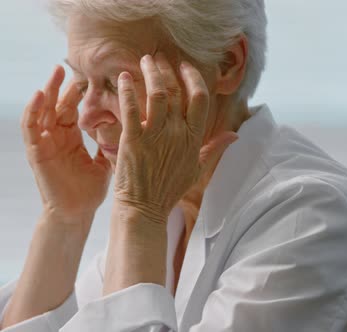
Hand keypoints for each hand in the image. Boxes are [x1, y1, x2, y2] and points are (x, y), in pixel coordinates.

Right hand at [22, 66, 111, 224]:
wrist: (76, 214)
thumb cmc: (90, 191)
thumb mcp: (106, 162)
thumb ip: (112, 144)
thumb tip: (134, 128)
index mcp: (72, 138)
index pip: (76, 108)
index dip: (83, 93)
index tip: (96, 75)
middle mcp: (57, 137)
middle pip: (59, 104)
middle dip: (66, 85)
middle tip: (75, 65)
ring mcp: (45, 143)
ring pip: (43, 110)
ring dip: (47, 90)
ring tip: (56, 71)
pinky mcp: (36, 152)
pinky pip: (30, 127)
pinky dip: (33, 110)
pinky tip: (39, 95)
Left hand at [113, 54, 237, 222]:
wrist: (144, 209)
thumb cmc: (169, 190)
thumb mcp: (198, 169)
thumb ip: (215, 148)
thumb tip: (235, 135)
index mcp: (193, 139)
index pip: (200, 99)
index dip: (194, 78)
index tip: (185, 67)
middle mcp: (177, 133)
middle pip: (176, 92)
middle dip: (168, 70)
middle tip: (159, 58)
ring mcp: (156, 136)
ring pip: (157, 94)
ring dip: (151, 73)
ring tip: (145, 61)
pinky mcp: (133, 140)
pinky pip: (131, 108)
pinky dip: (128, 90)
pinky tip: (125, 77)